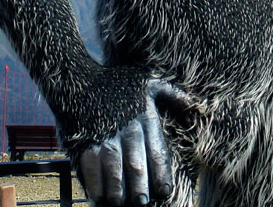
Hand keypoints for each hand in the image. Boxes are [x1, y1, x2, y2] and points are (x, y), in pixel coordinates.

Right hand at [77, 80, 193, 205]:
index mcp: (145, 119)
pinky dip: (95, 185)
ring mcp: (104, 136)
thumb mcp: (148, 82)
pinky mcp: (85, 141)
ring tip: (120, 203)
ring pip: (114, 170)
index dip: (162, 175)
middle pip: (136, 165)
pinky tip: (99, 197)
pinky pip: (90, 168)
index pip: (158, 153)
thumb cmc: (115, 83)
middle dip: (140, 188)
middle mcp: (126, 130)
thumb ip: (173, 95)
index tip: (164, 192)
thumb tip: (196, 106)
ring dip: (118, 190)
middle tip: (142, 203)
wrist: (77, 79)